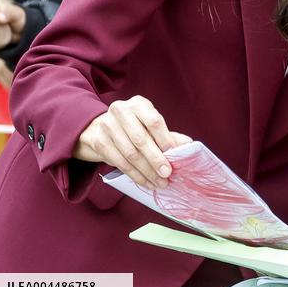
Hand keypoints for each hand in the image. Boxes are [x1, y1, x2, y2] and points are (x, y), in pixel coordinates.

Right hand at [73, 95, 191, 188]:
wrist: (100, 127)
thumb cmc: (134, 126)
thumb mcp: (150, 125)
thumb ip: (169, 135)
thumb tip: (189, 145)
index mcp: (139, 104)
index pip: (154, 121)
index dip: (164, 139)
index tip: (173, 155)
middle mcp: (121, 111)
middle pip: (141, 140)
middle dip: (155, 160)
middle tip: (167, 174)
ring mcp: (107, 125)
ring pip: (129, 154)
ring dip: (146, 171)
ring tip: (159, 182)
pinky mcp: (98, 141)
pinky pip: (118, 162)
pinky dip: (134, 175)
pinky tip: (145, 182)